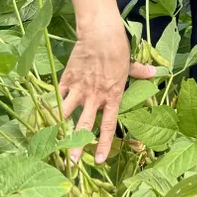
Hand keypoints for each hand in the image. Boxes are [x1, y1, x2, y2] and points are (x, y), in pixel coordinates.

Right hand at [58, 17, 155, 163]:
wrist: (100, 34)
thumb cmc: (118, 48)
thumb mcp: (130, 63)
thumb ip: (140, 72)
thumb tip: (155, 73)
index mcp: (112, 96)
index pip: (108, 125)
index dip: (104, 144)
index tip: (99, 160)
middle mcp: (94, 97)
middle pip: (83, 126)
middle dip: (76, 146)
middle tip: (71, 163)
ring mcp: (78, 89)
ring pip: (65, 114)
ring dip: (57, 129)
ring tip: (49, 143)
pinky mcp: (66, 80)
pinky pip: (56, 97)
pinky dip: (49, 106)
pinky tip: (41, 118)